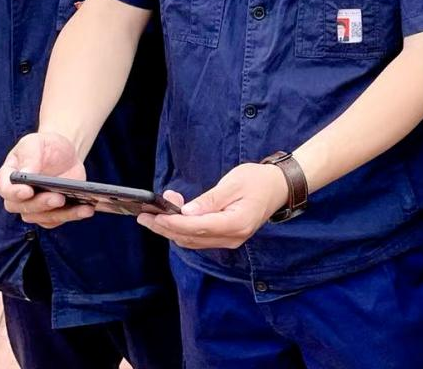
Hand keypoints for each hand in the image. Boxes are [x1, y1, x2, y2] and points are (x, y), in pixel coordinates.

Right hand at [0, 131, 94, 228]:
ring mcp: (34, 208)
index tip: (27, 191)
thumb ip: (30, 157)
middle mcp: (17, 198)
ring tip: (82, 208)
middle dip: (42, 204)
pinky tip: (87, 209)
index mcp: (8, 178)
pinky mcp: (51, 214)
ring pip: (43, 217)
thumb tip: (25, 175)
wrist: (63, 155)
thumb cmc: (45, 147)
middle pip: (24, 207)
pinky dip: (73, 215)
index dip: (15, 192)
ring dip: (62, 214)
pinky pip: (59, 220)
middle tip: (58, 198)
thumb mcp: (36, 143)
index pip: (6, 189)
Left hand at [138, 162, 287, 249]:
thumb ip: (209, 200)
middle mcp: (232, 237)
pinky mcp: (227, 237)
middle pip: (192, 238)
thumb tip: (186, 212)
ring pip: (193, 240)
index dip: (174, 223)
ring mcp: (230, 240)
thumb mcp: (233, 184)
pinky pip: (200, 238)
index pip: (198, 227)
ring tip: (153, 215)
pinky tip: (172, 218)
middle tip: (144, 216)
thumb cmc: (258, 180)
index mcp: (236, 224)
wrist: (279, 187)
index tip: (156, 216)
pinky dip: (183, 230)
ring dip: (172, 230)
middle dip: (165, 228)